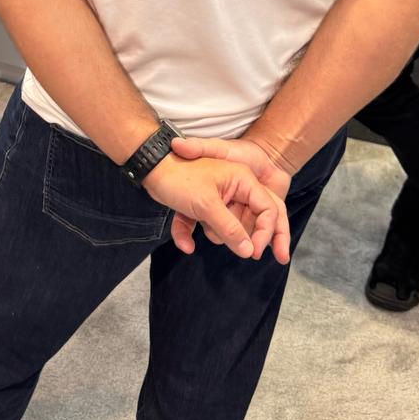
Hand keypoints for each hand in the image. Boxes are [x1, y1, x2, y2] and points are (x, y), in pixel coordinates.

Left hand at [141, 153, 283, 263]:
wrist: (150, 167)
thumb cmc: (179, 179)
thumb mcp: (207, 206)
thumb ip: (230, 229)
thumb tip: (248, 251)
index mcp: (243, 180)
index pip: (268, 210)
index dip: (264, 233)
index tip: (252, 252)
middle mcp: (235, 188)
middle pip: (249, 221)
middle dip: (232, 233)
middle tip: (220, 235)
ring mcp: (219, 198)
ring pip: (226, 228)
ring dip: (211, 232)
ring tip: (200, 221)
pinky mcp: (202, 207)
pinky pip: (205, 226)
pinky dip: (191, 233)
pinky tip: (184, 244)